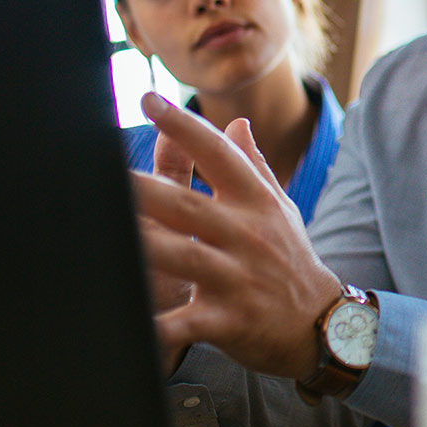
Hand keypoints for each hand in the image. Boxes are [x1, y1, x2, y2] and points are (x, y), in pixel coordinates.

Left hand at [132, 92, 342, 379]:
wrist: (323, 325)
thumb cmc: (291, 259)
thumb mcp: (279, 209)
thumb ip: (253, 165)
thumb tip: (236, 121)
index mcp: (256, 203)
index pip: (219, 155)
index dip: (184, 127)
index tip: (149, 100)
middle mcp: (247, 235)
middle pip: (187, 206)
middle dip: (144, 190)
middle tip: (103, 171)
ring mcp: (238, 278)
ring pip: (186, 257)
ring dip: (146, 247)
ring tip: (106, 232)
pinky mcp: (229, 321)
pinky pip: (188, 323)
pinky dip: (161, 326)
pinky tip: (131, 321)